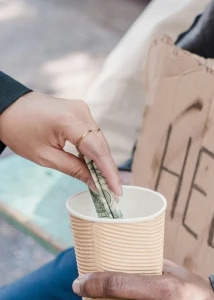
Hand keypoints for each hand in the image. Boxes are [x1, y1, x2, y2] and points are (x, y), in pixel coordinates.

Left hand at [0, 92, 121, 195]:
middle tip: (113, 192)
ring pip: (99, 139)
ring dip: (102, 160)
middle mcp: (80, 111)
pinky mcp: (80, 110)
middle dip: (108, 169)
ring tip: (106, 182)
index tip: (117, 191)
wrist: (8, 108)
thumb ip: (73, 169)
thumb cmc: (20, 131)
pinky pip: (93, 133)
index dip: (109, 172)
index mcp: (69, 121)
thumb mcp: (45, 157)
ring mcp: (81, 108)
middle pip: (101, 144)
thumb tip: (95, 183)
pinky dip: (94, 150)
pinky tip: (95, 166)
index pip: (97, 150)